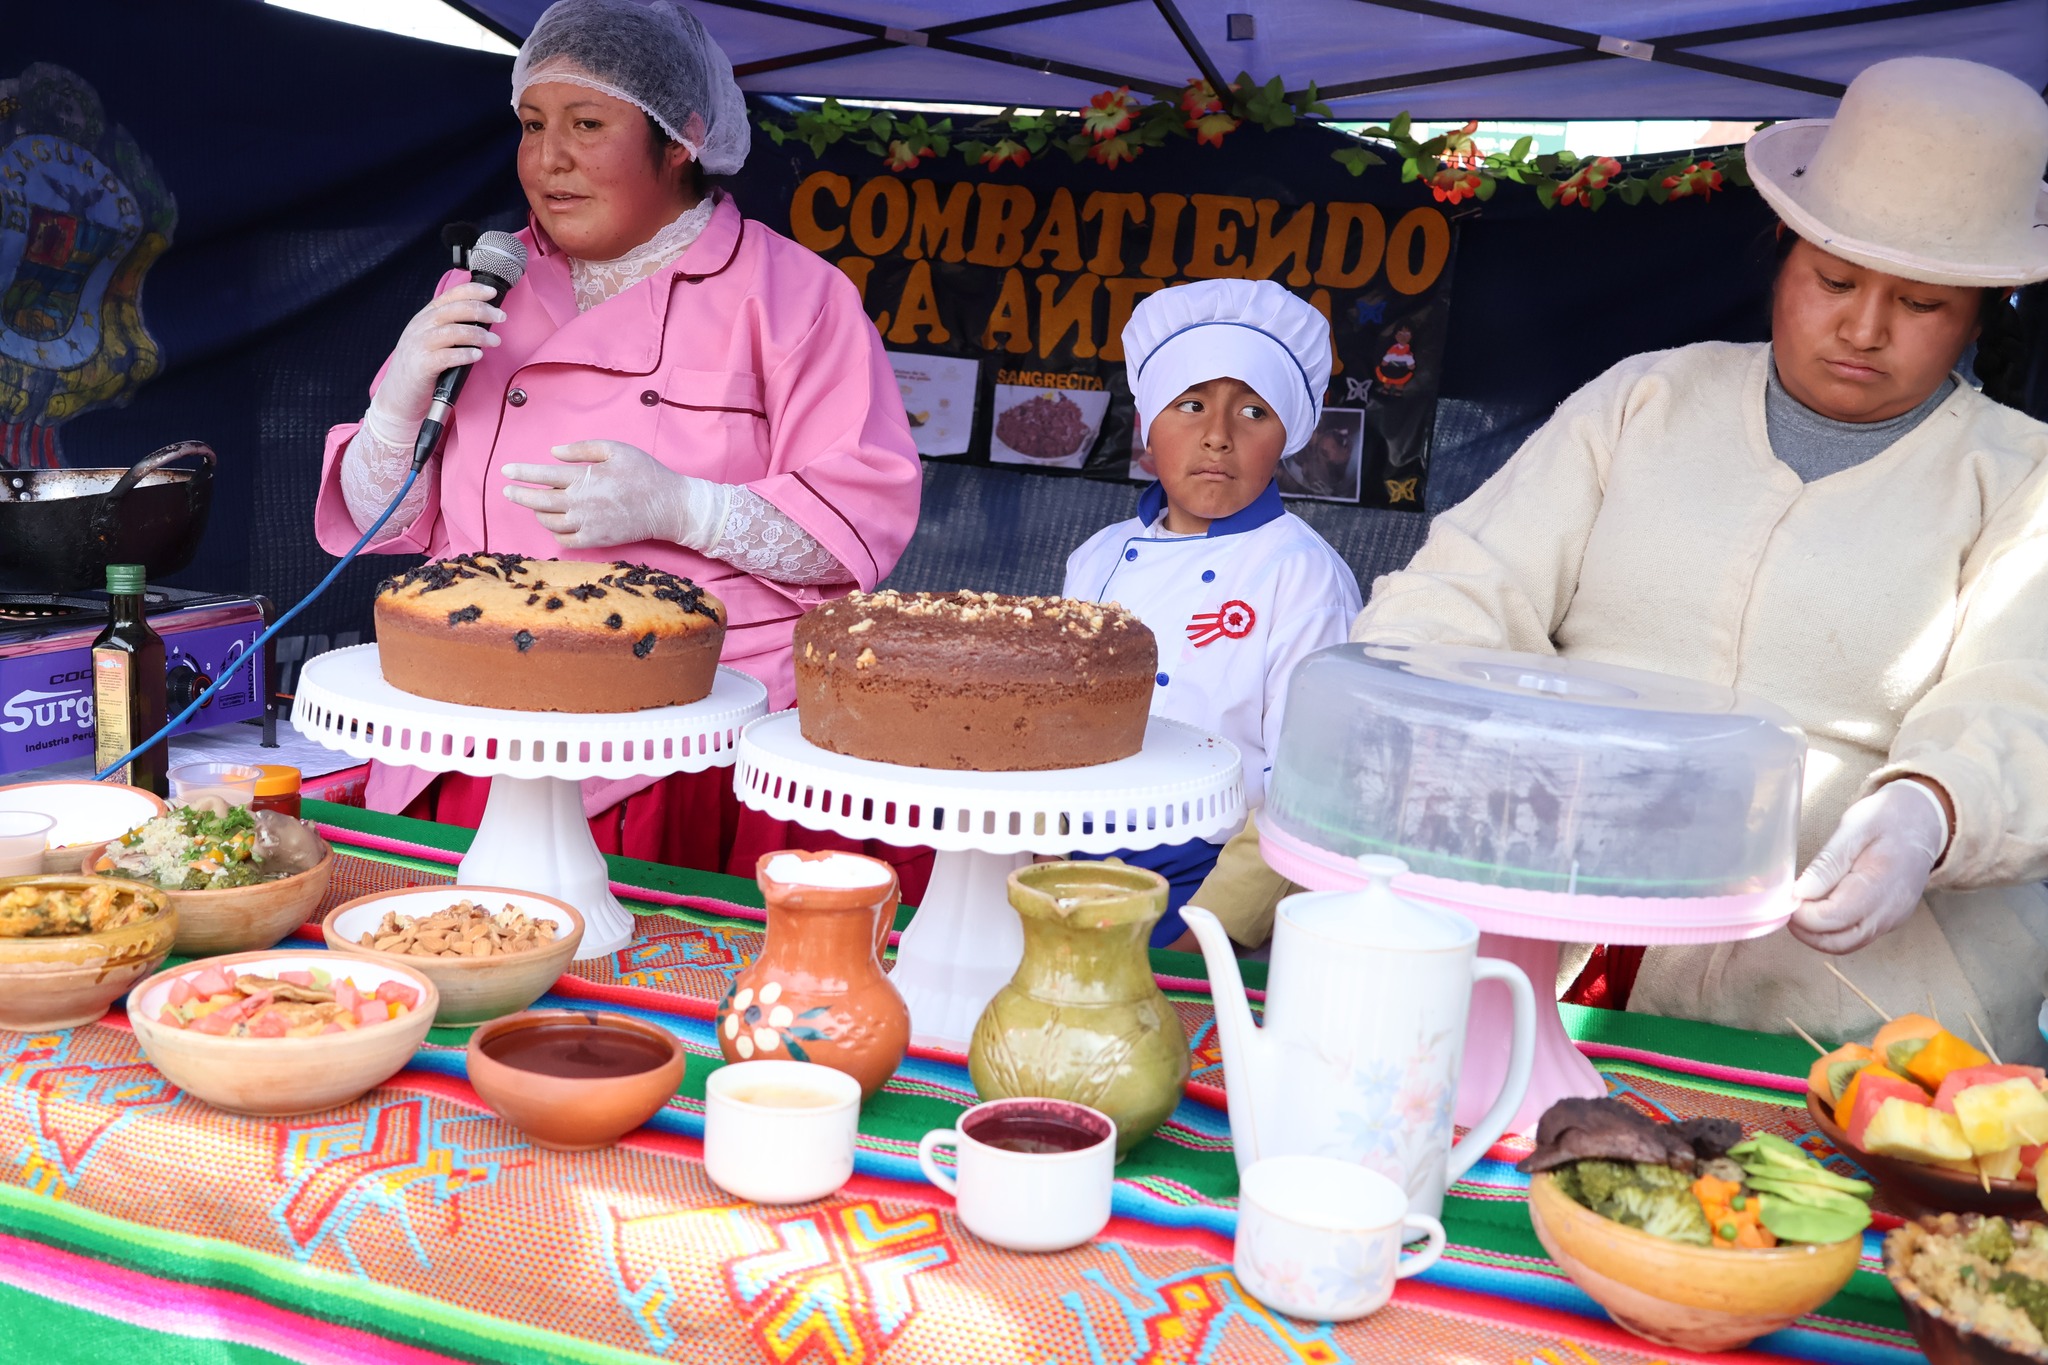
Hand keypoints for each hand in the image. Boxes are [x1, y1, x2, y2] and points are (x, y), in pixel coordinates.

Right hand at [365, 282, 504, 441]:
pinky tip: (477, 355)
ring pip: (453, 331)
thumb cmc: (421, 368)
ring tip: (495, 341)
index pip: (450, 295)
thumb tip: (483, 319)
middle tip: (501, 317)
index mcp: (425, 317)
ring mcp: (419, 345)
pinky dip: (465, 354)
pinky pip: (446, 356)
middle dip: (482, 310)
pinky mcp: (421, 366)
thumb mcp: (432, 340)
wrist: (398, 397)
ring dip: (478, 334)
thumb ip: (451, 327)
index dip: (473, 291)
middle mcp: (421, 327)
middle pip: (454, 310)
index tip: (492, 292)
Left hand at [502, 440, 725, 550]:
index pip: (542, 475)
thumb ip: (583, 449)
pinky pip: (564, 540)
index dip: (521, 472)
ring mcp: (586, 524)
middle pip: (538, 501)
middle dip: (518, 495)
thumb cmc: (644, 473)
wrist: (667, 506)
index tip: (506, 471)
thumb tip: (554, 453)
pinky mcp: (595, 540)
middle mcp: (580, 502)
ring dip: (538, 512)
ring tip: (537, 506)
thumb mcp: (616, 449)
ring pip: (549, 521)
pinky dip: (555, 532)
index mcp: (583, 478)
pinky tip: (556, 524)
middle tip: (507, 491)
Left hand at [1788, 780, 1949, 954]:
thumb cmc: (1887, 820)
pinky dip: (1832, 931)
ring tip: (1800, 907)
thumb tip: (1799, 894)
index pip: (1833, 918)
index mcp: (1880, 885)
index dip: (1803, 914)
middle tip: (1787, 907)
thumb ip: (1828, 864)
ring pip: (1846, 944)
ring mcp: (1891, 920)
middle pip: (1839, 942)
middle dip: (1805, 931)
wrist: (1924, 824)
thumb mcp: (1854, 829)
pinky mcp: (1889, 921)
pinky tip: (1819, 909)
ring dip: (1816, 934)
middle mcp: (1889, 911)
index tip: (1787, 897)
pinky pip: (1856, 936)